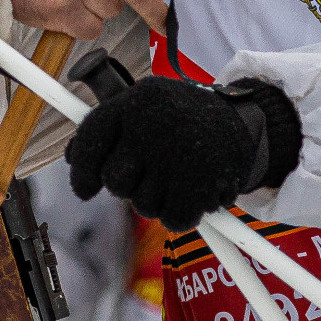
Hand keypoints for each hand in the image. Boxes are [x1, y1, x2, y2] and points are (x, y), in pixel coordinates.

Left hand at [67, 75, 300, 229]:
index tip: (83, 189)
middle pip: (114, 181)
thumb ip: (110, 128)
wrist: (247, 122)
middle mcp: (151, 124)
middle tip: (151, 173)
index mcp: (135, 100)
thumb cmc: (186, 118)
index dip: (82, 170)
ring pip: (142, 204)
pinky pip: (171, 219)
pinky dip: (182, 214)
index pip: (91, 138)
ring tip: (178, 175)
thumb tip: (73, 158)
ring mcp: (175, 154)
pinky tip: (194, 192)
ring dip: (158, 199)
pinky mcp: (198, 183)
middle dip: (129, 186)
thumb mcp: (147, 105)